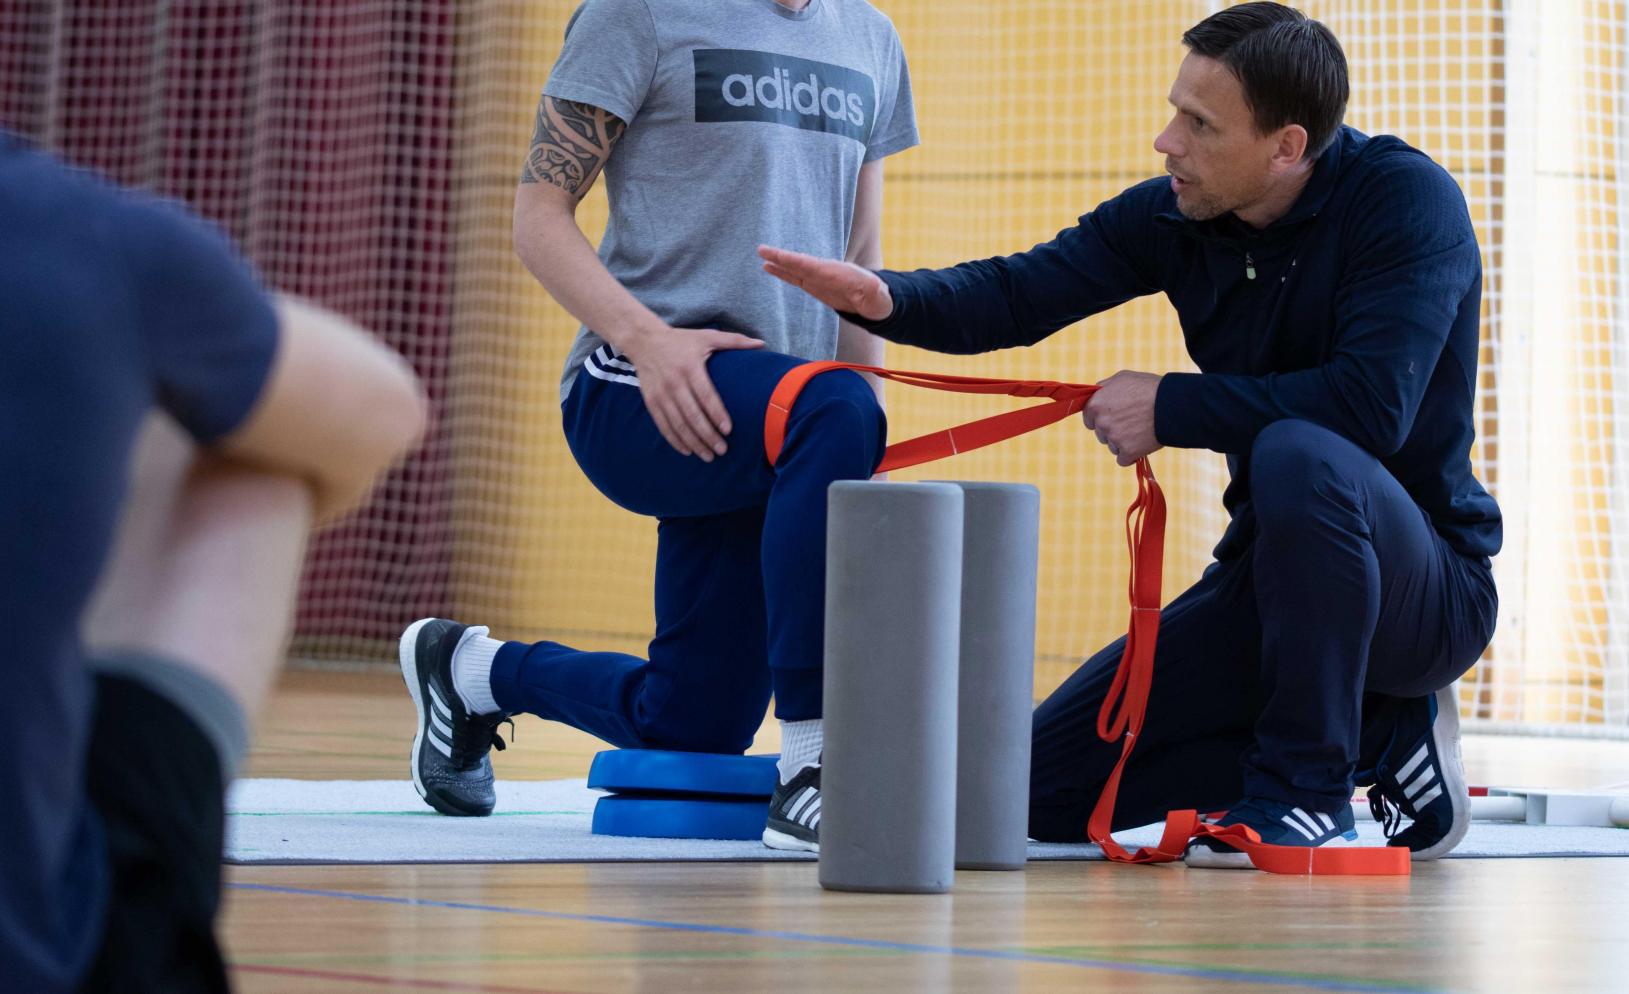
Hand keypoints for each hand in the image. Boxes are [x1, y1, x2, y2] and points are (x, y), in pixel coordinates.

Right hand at [620, 325, 763, 460]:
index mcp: (690, 367)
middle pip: (692, 414)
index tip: (728, 430)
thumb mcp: (706, 336)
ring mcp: (661, 393)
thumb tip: (761, 344)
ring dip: (693, 442)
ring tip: (708, 456)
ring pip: (677, 423)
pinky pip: (663, 424)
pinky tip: (687, 450)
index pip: (705, 395)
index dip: (716, 414)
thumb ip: (734, 341)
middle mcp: (674, 382)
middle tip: (722, 450)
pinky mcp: (651, 401)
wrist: (644, 340)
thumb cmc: (681, 340)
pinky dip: (674, 440)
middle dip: (707, 435)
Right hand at [757, 245, 892, 320]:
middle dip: (781, 257)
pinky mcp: (815, 286)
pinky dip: (782, 273)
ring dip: (778, 262)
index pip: (810, 265)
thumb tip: (873, 285)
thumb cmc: (877, 298)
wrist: (876, 301)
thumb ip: (871, 289)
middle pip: (799, 262)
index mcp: (836, 272)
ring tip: (761, 255)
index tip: (779, 256)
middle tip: (761, 249)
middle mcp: (825, 271)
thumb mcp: (876, 294)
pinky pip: (795, 278)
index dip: (794, 261)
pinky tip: (769, 268)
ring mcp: (819, 278)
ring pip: (794, 268)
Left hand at [1082, 370, 1163, 466]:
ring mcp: (1114, 438)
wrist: (1172, 404)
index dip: (1100, 418)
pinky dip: (1132, 455)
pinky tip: (1142, 444)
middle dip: (1114, 430)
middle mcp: (1101, 422)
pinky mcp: (1127, 451)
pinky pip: (1123, 459)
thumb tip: (1095, 394)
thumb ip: (1104, 388)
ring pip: (1113, 446)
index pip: (1088, 419)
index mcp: (1095, 404)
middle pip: (1101, 434)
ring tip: (1141, 429)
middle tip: (1132, 421)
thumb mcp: (1122, 378)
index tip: (1112, 418)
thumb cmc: (1149, 388)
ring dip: (1124, 442)